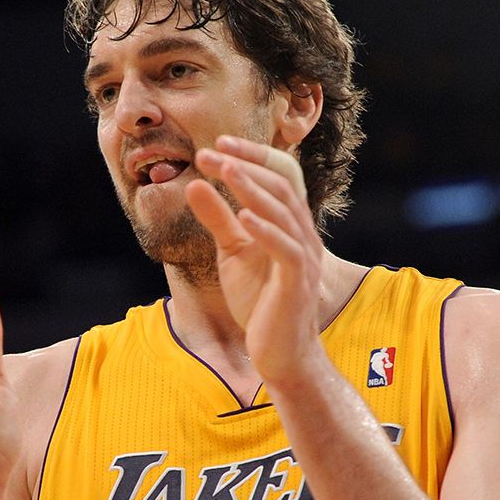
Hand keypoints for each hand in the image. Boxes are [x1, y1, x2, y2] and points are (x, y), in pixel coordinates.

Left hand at [185, 137, 325, 385]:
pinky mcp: (298, 283)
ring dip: (253, 189)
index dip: (252, 157)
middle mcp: (303, 235)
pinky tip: (243, 217)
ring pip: (285, 212)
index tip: (217, 145)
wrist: (281, 354)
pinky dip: (266, 230)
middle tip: (212, 152)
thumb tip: (194, 184)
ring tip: (226, 171)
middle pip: (282, 185)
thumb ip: (217, 219)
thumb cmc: (260, 303)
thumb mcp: (232, 253)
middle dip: (247, 165)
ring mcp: (304, 259)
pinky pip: (287, 250)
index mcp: (290, 224)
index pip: (279, 176)